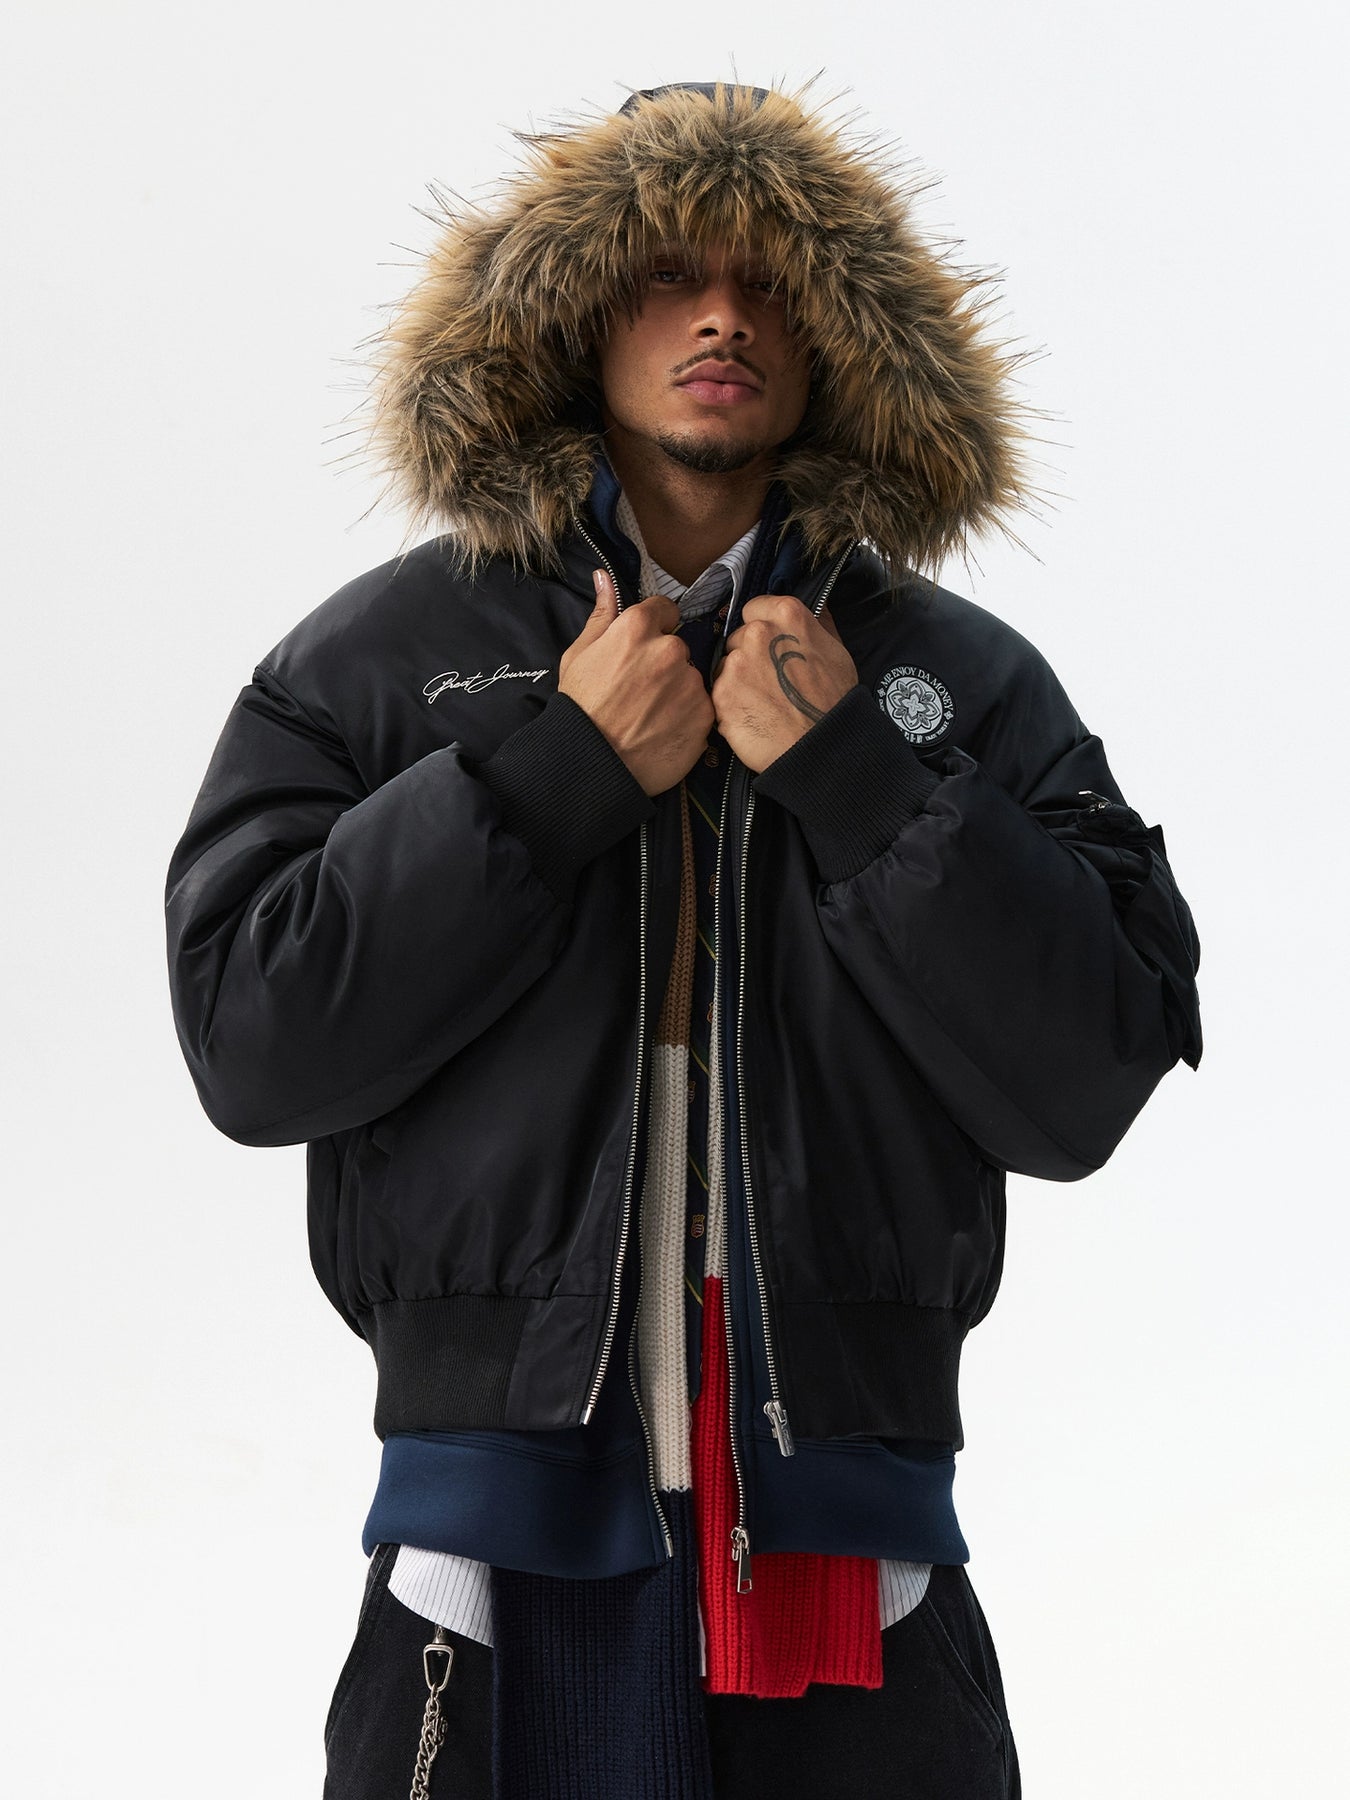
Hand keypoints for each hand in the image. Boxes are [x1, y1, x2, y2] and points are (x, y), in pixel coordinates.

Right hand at [558, 570, 715, 795]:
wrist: (593, 764)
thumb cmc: (580, 709)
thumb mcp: (579, 655)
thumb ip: (601, 615)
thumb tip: (604, 578)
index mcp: (637, 629)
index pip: (664, 609)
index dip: (654, 627)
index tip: (643, 648)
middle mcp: (670, 650)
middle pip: (678, 646)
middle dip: (664, 663)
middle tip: (641, 691)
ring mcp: (690, 683)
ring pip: (690, 677)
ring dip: (677, 690)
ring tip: (651, 714)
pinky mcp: (704, 715)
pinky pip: (701, 706)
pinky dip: (687, 716)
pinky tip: (663, 729)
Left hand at [710, 595, 857, 771]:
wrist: (822, 746)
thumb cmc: (834, 701)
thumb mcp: (835, 650)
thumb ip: (813, 625)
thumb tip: (807, 610)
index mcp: (787, 615)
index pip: (754, 608)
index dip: (760, 627)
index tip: (768, 646)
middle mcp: (757, 632)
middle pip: (738, 638)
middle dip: (748, 656)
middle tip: (769, 681)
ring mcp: (737, 663)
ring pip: (726, 666)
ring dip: (738, 681)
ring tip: (762, 703)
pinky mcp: (721, 693)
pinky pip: (719, 693)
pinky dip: (731, 705)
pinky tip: (752, 717)